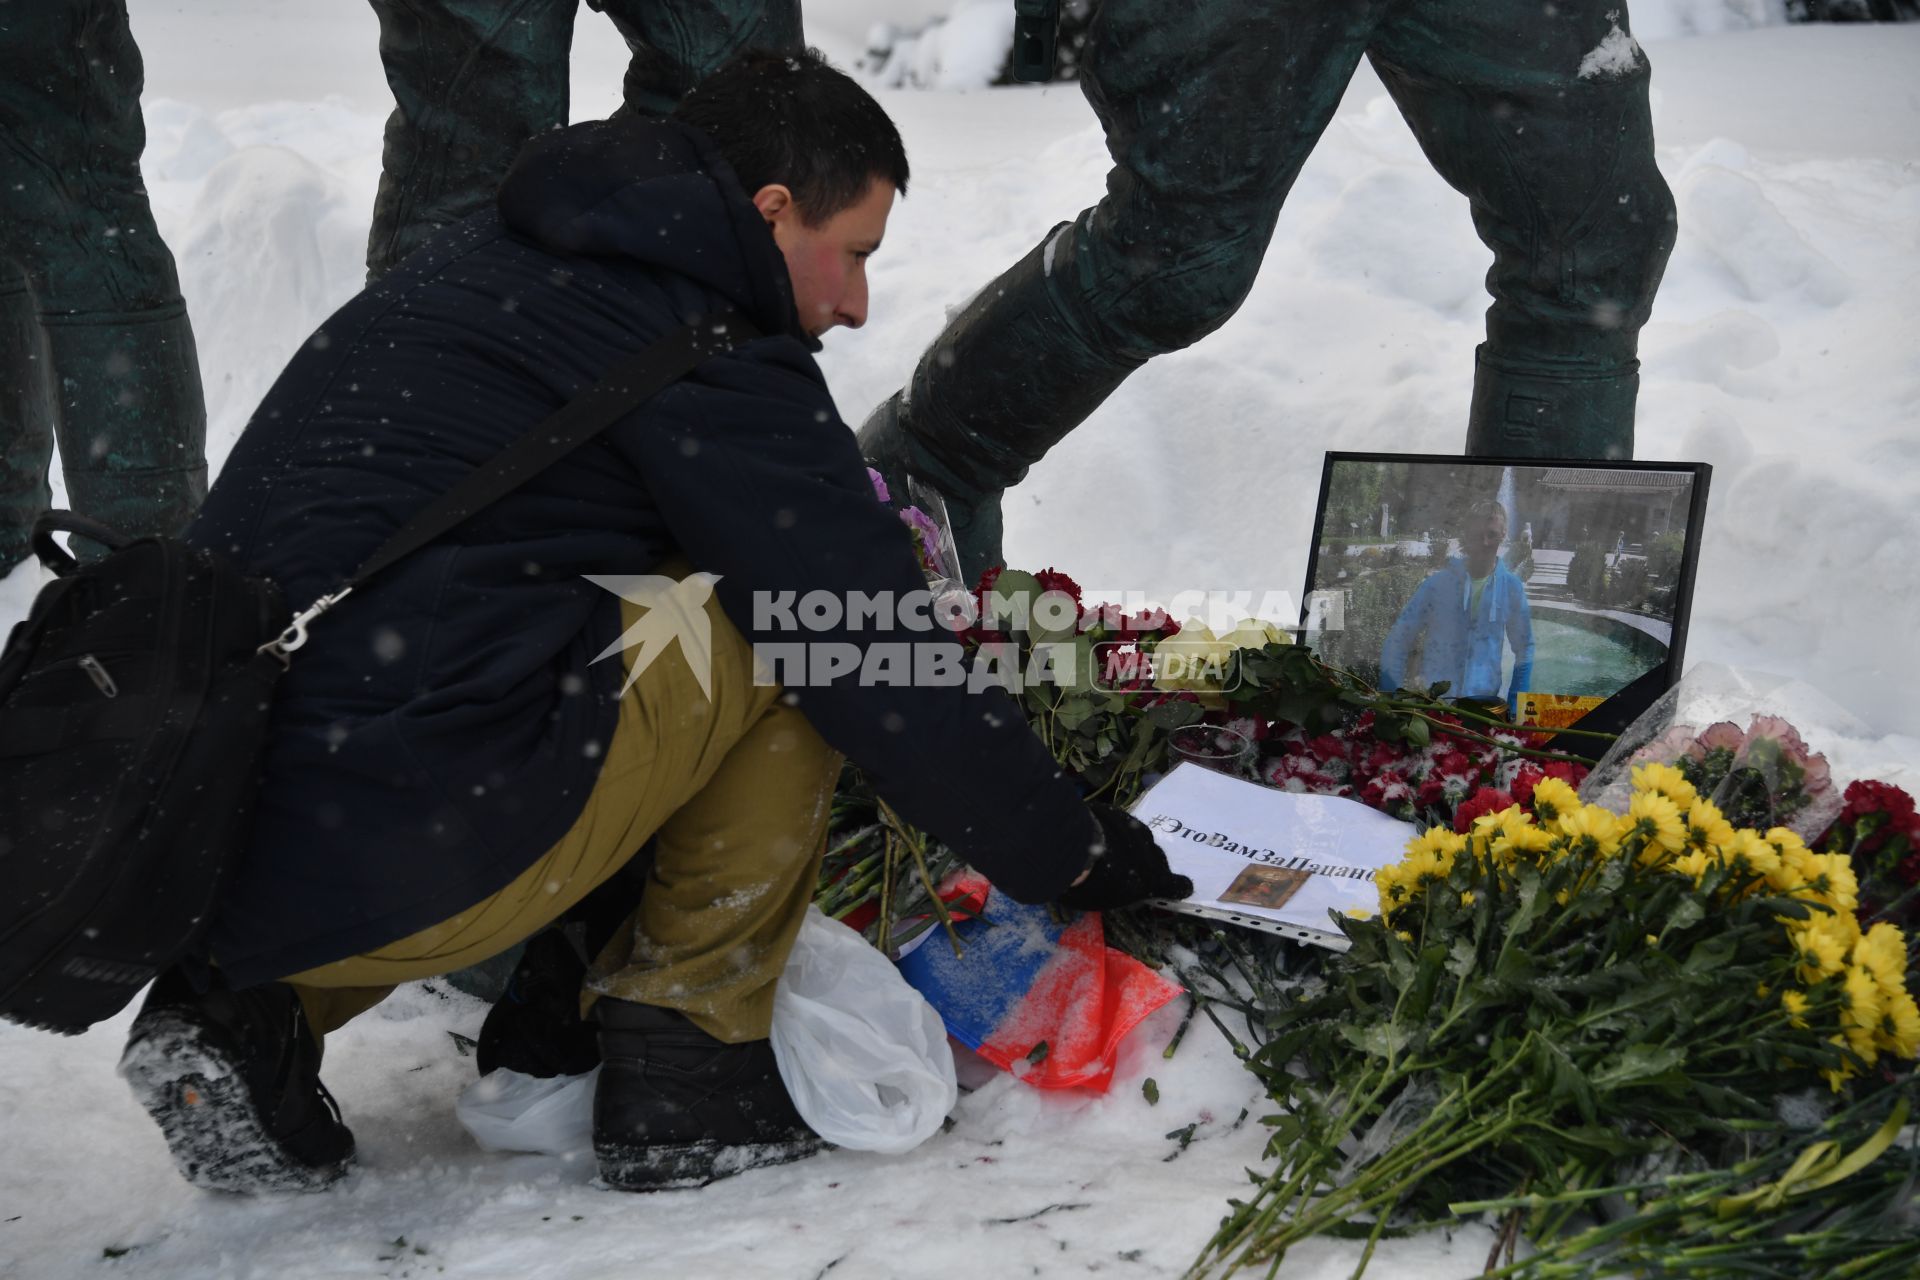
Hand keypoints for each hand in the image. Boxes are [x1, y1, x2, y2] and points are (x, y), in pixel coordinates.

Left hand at [1056, 802, 1193, 912]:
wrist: (1073, 845)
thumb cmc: (1090, 883)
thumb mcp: (1106, 900)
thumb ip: (1120, 891)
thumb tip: (1118, 887)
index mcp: (1153, 880)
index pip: (1176, 885)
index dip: (1178, 887)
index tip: (1180, 887)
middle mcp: (1151, 853)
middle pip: (1157, 859)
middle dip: (1148, 865)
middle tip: (1130, 870)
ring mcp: (1136, 830)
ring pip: (1141, 839)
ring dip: (1132, 846)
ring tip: (1115, 850)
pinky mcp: (1118, 813)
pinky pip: (1122, 825)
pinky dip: (1115, 831)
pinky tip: (1101, 834)